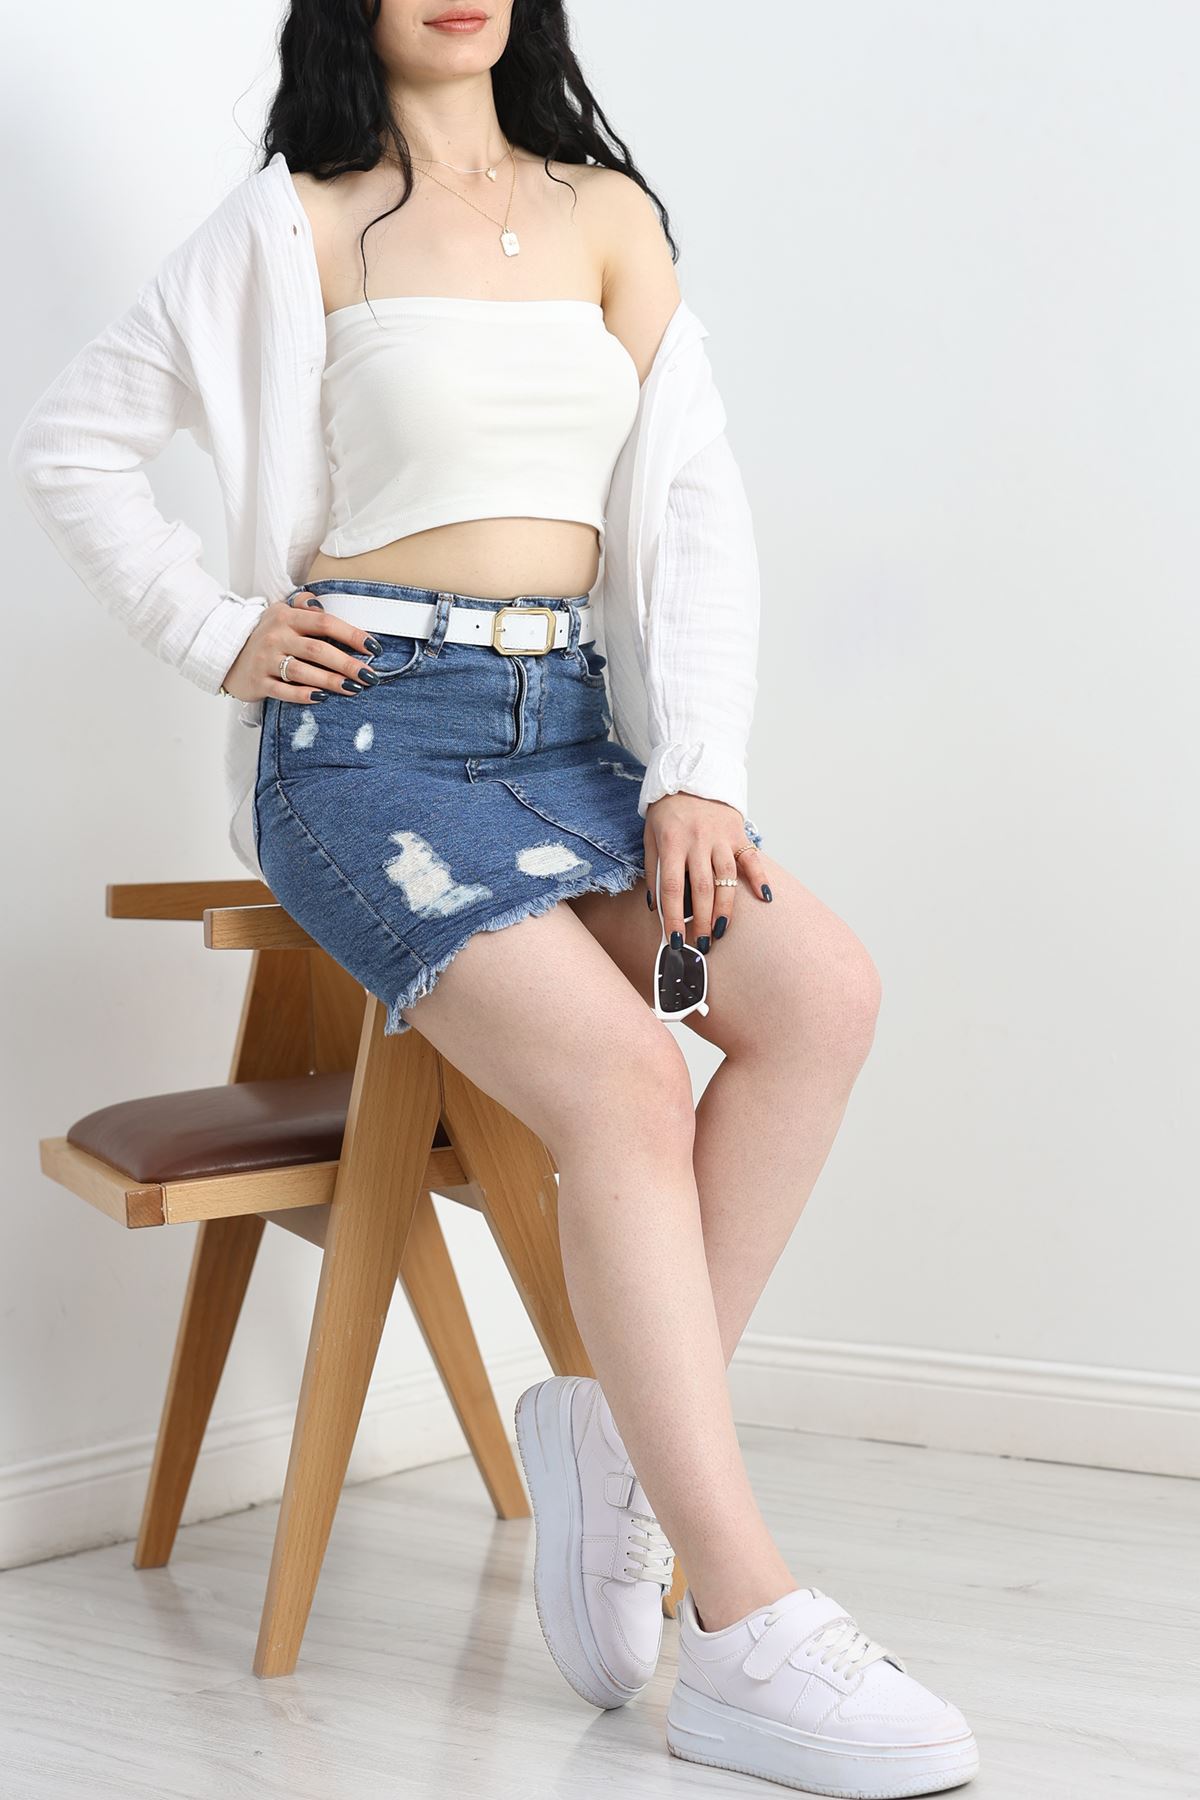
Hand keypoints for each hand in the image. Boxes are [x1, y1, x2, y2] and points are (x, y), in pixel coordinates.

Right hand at [220, 590, 381, 702]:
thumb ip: (302, 605)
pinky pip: (285, 691)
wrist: (227, 654)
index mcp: (286, 617)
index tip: (373, 648)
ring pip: (304, 672)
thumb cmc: (265, 635)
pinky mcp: (259, 682)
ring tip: (354, 689)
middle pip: (318, 650)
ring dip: (332, 681)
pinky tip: (323, 698)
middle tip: (370, 676)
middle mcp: (276, 637)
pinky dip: (305, 695)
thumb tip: (322, 604)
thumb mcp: (280, 612)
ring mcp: (266, 661)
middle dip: (348, 664)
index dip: (352, 635)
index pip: (325, 623)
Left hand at [643, 793, 769, 951]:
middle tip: (700, 943)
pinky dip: (760, 877)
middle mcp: (698, 842)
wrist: (690, 773)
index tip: (674, 940)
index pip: (671, 888)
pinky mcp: (737, 833)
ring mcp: (720, 838)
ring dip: (724, 908)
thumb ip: (653, 871)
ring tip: (720, 930)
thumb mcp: (650, 836)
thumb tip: (656, 907)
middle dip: (700, 920)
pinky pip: (751, 859)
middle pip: (701, 888)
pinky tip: (765, 897)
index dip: (672, 917)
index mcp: (672, 843)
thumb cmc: (668, 810)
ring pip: (725, 879)